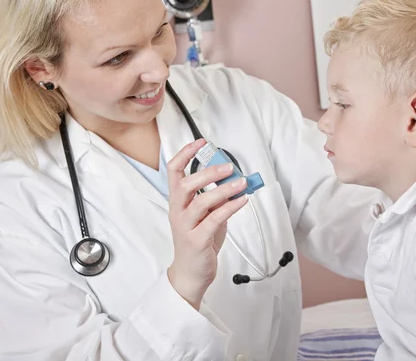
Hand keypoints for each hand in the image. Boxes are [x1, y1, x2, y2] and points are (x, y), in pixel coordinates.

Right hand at [166, 139, 248, 309]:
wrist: (191, 273)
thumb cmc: (198, 241)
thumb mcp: (206, 214)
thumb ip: (216, 197)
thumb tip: (234, 179)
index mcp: (177, 201)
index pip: (173, 171)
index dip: (185, 154)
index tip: (201, 142)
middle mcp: (178, 211)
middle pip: (185, 184)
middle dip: (208, 172)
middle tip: (228, 167)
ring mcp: (185, 227)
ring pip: (200, 202)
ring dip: (223, 190)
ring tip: (241, 183)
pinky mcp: (197, 241)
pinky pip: (214, 220)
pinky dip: (230, 208)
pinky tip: (242, 200)